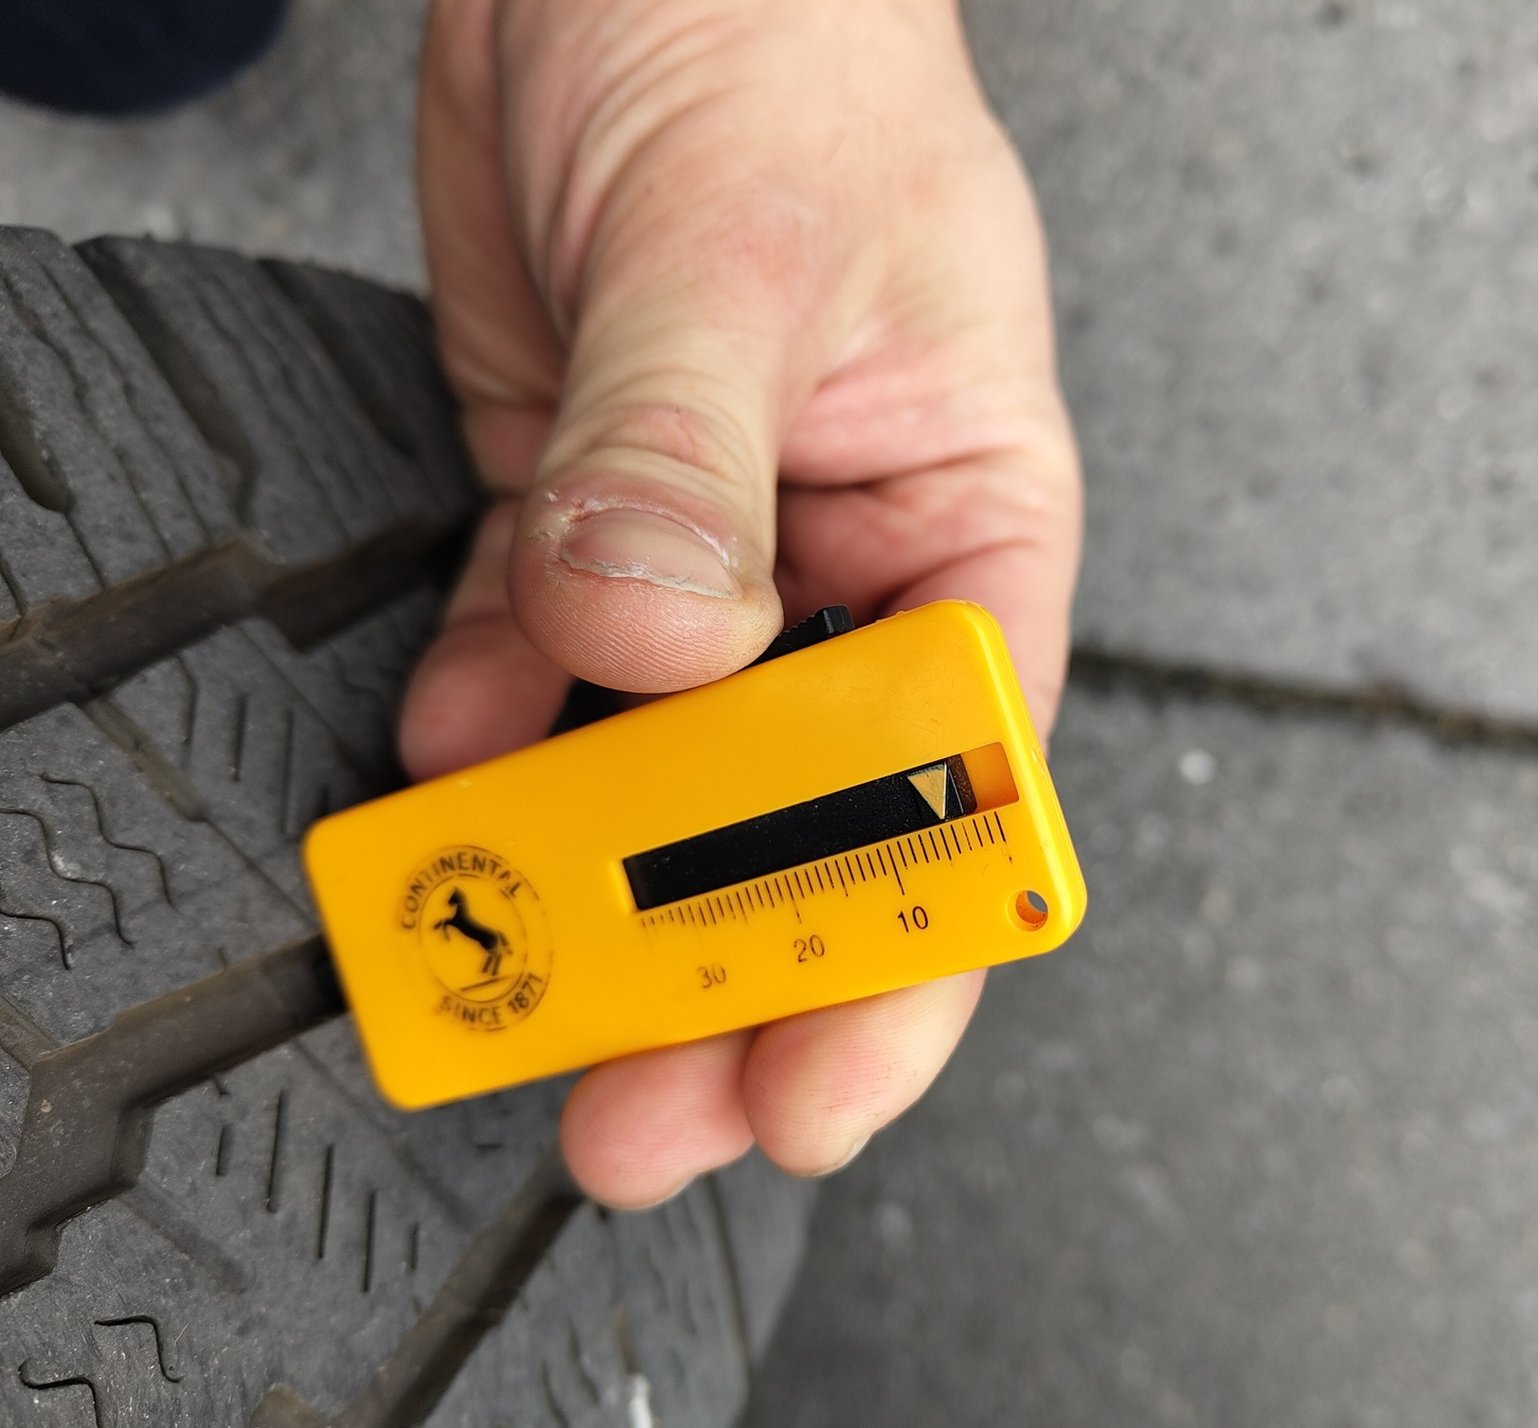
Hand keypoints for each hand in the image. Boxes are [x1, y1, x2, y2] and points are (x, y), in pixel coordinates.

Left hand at [404, 0, 1080, 1202]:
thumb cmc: (791, 47)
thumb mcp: (746, 248)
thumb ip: (691, 460)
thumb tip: (655, 650)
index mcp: (975, 524)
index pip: (964, 783)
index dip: (904, 946)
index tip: (821, 1070)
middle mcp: (853, 570)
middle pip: (808, 824)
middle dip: (730, 976)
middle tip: (648, 1103)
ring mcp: (714, 558)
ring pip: (662, 775)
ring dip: (589, 889)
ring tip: (522, 986)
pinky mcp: (585, 521)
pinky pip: (535, 664)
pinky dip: (489, 729)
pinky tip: (454, 769)